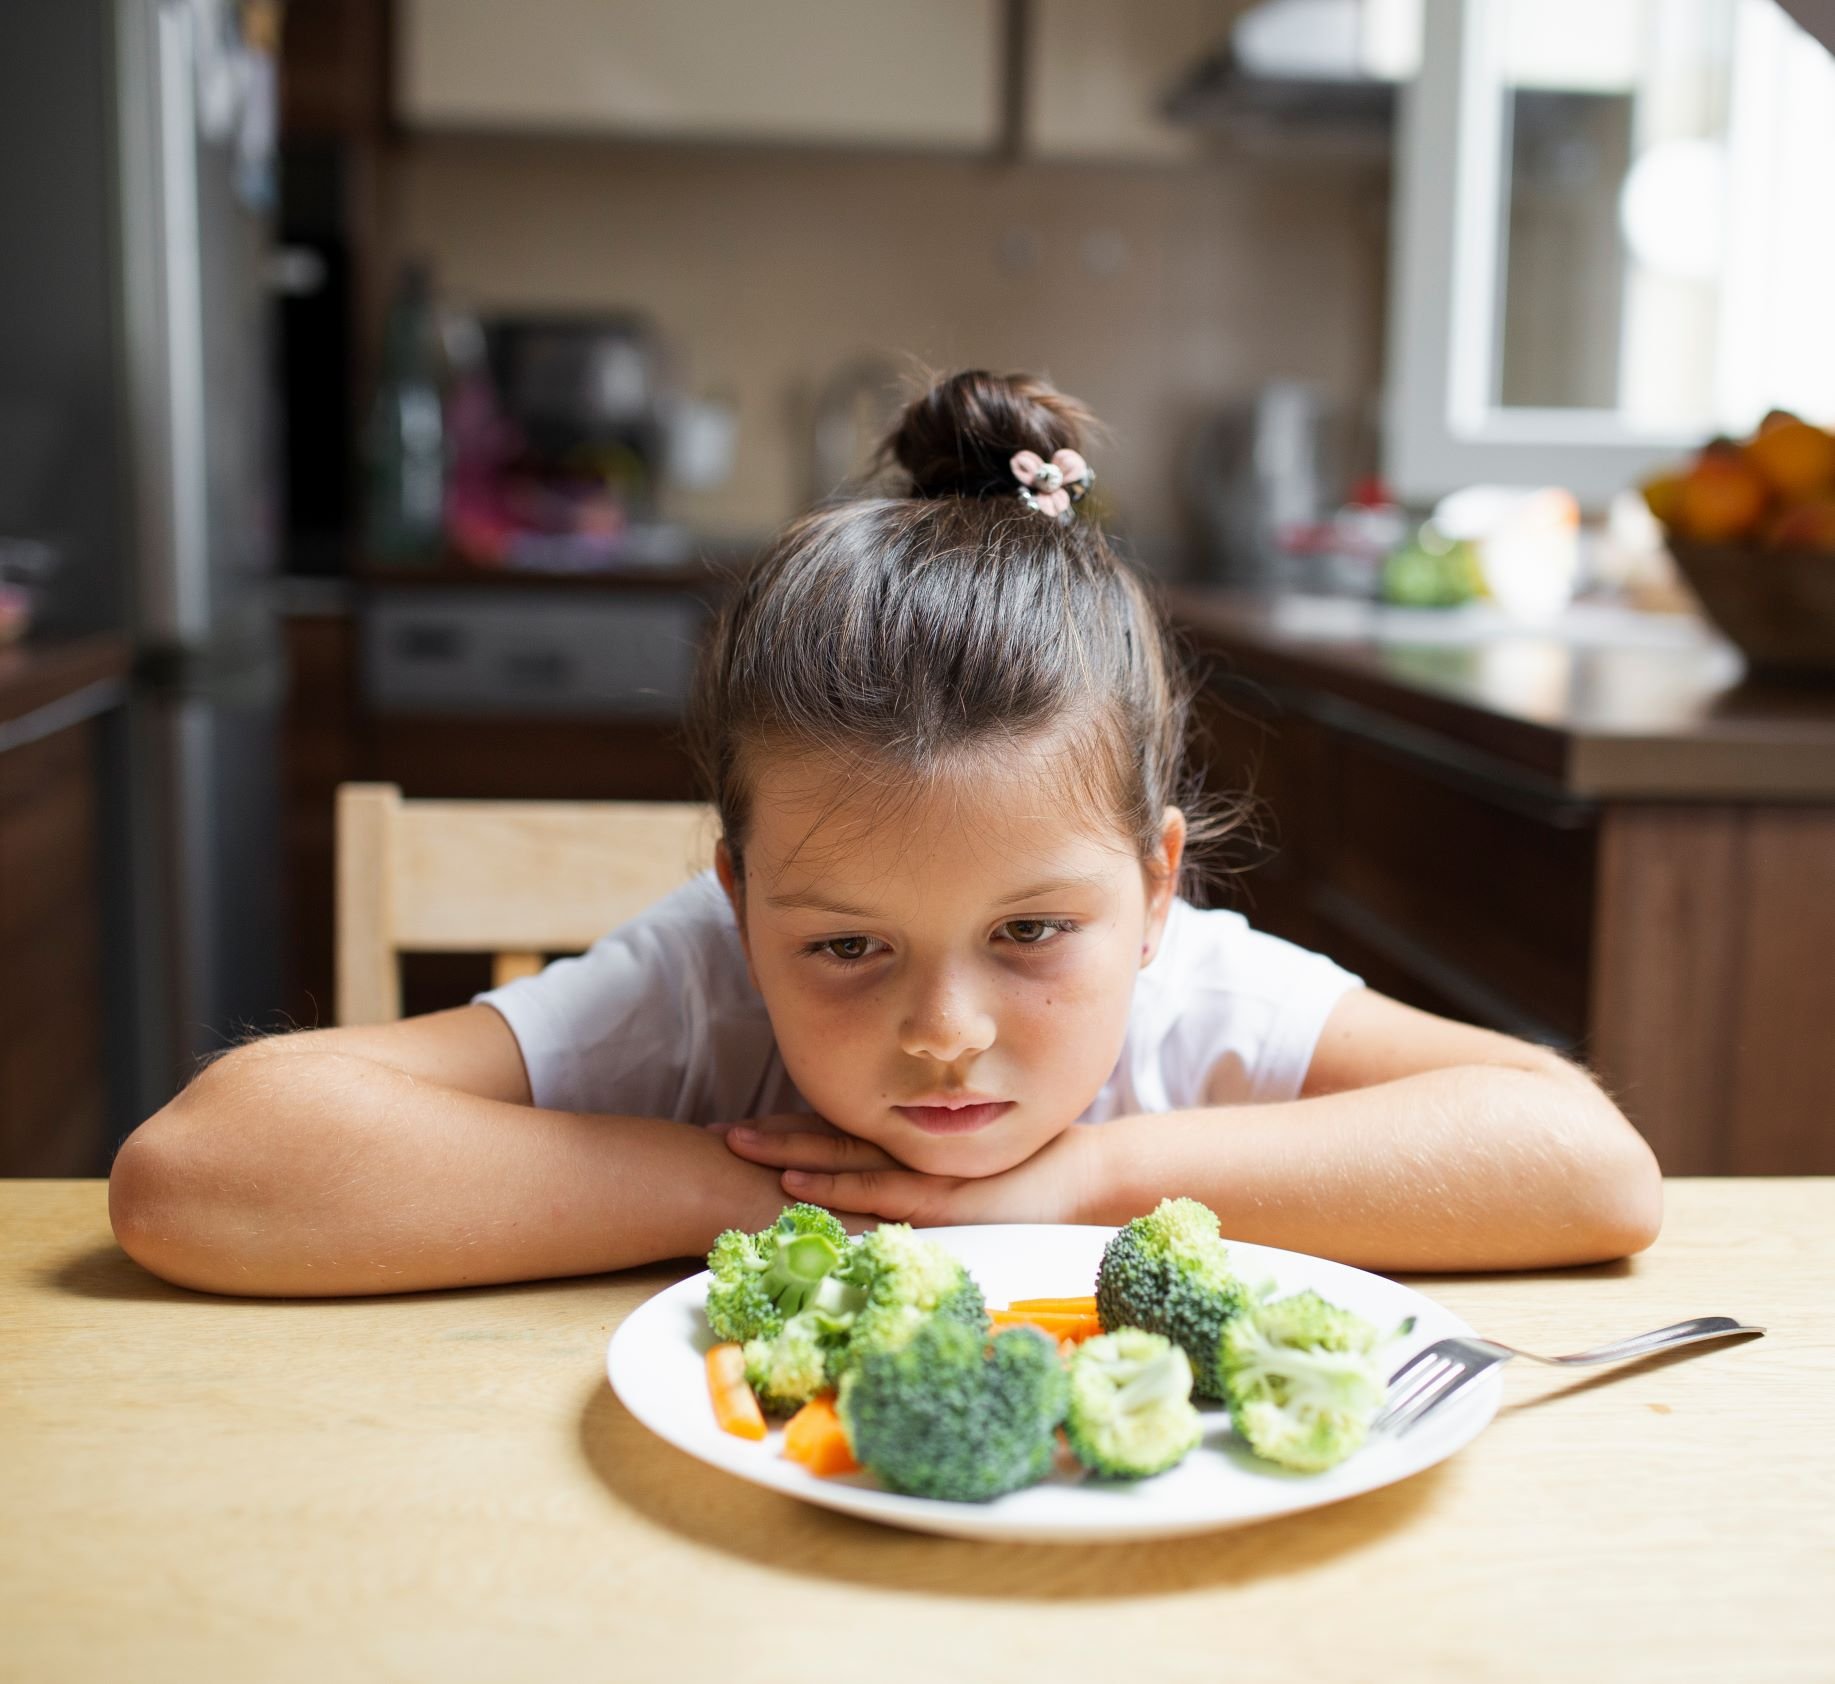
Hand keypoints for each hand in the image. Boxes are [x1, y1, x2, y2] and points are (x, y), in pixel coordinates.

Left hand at [716, 1120, 1111, 1227]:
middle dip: (769, 1137)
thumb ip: (920, 1177)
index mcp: (911, 1147)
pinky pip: (877, 1194)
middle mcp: (910, 1154)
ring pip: (843, 1159)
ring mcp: (924, 1174)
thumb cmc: (1026, 1180)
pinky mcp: (942, 1198)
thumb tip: (868, 1186)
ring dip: (787, 1154)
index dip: (788, 1129)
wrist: (1085, 1180)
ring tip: (736, 1147)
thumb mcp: (964, 1175)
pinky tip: (796, 1189)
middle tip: (714, 1132)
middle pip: (827, 1140)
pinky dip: (835, 1190)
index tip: (738, 1128)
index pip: (837, 1135)